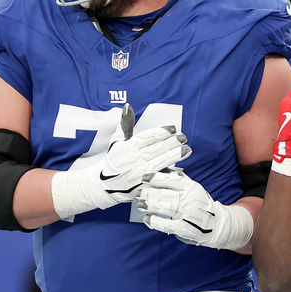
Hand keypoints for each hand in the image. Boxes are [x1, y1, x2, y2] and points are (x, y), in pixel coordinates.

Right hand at [51, 104, 190, 218]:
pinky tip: (180, 169)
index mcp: (128, 146)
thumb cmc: (113, 161)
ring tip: (187, 149)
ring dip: (175, 155)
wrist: (103, 185)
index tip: (173, 128)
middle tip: (184, 137)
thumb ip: (125, 124)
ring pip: (160, 161)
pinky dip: (169, 173)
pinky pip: (159, 177)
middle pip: (157, 148)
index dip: (162, 131)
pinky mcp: (143, 185)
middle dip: (173, 142)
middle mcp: (134, 158)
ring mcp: (139, 172)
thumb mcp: (116, 141)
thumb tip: (128, 106)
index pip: (148, 136)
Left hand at [137, 171, 252, 249]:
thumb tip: (164, 168)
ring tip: (141, 204)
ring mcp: (188, 214)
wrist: (216, 224)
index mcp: (191, 187)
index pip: (172, 180)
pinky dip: (155, 222)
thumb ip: (180, 179)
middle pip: (165, 194)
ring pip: (165, 207)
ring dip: (150, 205)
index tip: (144, 177)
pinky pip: (167, 225)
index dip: (157, 178)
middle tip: (138, 193)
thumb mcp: (194, 188)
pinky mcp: (185, 228)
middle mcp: (190, 199)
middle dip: (149, 193)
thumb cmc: (201, 204)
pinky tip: (148, 218)